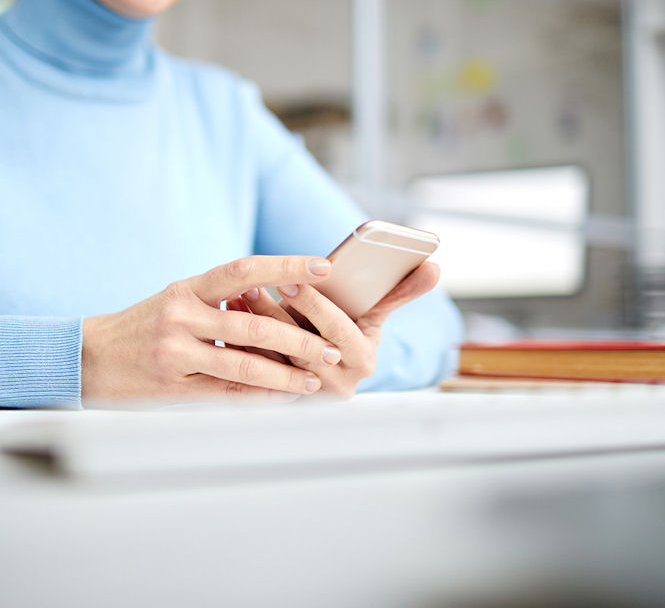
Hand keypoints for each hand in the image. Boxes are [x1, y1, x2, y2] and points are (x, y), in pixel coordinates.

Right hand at [80, 256, 346, 407]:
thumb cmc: (141, 327)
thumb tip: (276, 305)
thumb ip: (218, 302)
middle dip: (299, 337)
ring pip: (244, 362)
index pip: (243, 270)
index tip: (323, 268)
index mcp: (186, 289)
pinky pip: (225, 391)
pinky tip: (283, 396)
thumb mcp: (176, 301)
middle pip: (253, 323)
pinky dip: (259, 395)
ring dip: (286, 373)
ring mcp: (175, 351)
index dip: (286, 267)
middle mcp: (181, 315)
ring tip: (315, 379)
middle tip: (332, 347)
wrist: (88, 357)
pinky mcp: (172, 384)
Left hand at [238, 262, 440, 397]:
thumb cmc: (348, 330)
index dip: (314, 304)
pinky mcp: (280, 398)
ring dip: (251, 326)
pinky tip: (229, 318)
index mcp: (363, 359)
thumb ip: (400, 291)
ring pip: (273, 359)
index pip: (338, 330)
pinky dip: (240, 343)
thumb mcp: (373, 314)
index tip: (291, 279)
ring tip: (237, 295)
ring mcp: (307, 395)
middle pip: (300, 346)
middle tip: (254, 284)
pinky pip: (254, 372)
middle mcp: (338, 383)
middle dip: (275, 312)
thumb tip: (436, 266)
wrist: (325, 370)